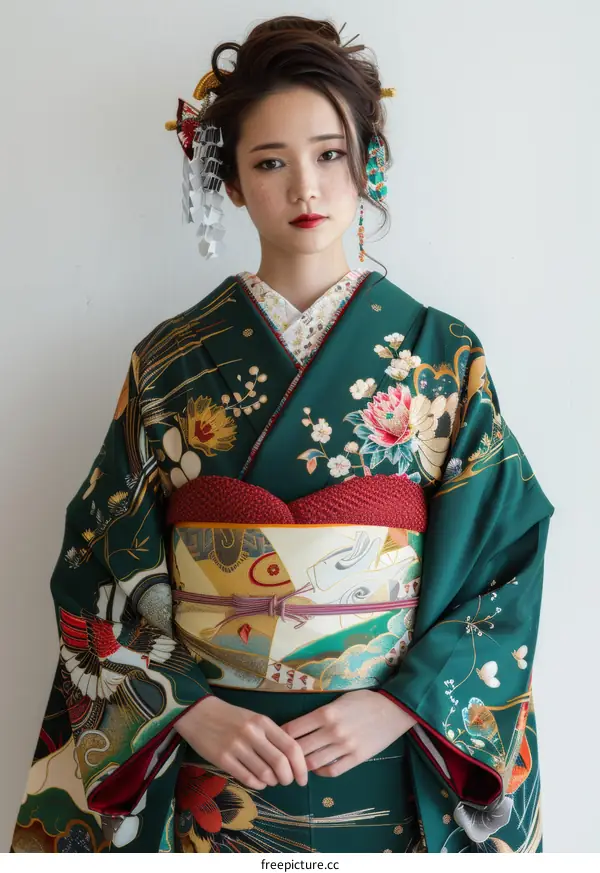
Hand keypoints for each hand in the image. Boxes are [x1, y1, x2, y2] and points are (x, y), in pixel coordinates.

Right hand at [174, 696, 307, 789]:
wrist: (198, 712)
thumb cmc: (231, 717)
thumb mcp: (254, 719)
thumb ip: (271, 736)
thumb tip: (291, 760)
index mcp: (263, 722)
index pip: (291, 747)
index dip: (301, 766)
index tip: (303, 778)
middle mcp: (252, 733)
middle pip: (280, 764)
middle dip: (288, 778)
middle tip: (286, 781)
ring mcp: (237, 746)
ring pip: (264, 774)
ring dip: (272, 782)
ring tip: (270, 780)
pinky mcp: (223, 759)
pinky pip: (247, 778)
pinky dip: (257, 784)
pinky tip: (257, 781)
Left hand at [280, 689, 415, 777]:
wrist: (393, 710)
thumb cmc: (364, 700)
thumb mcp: (339, 699)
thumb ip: (320, 712)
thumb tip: (299, 726)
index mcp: (326, 713)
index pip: (294, 728)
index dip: (281, 735)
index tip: (275, 739)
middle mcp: (333, 731)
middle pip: (300, 748)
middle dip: (287, 754)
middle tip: (280, 757)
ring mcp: (344, 747)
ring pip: (313, 763)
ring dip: (301, 765)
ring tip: (295, 765)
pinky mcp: (356, 759)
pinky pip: (332, 771)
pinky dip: (320, 772)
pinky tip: (316, 768)